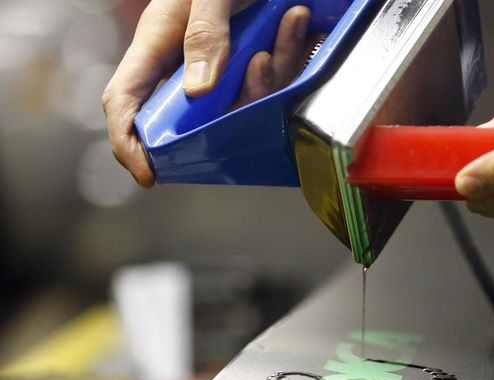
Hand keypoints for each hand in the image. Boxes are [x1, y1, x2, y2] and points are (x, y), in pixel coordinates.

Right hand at [103, 0, 312, 187]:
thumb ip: (202, 33)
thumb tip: (201, 92)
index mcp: (158, 44)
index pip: (126, 103)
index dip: (129, 144)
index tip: (149, 174)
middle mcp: (187, 61)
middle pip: (191, 116)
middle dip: (229, 112)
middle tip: (259, 71)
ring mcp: (220, 63)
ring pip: (241, 100)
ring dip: (269, 75)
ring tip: (285, 28)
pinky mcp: (251, 59)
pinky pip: (271, 77)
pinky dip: (288, 52)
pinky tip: (296, 21)